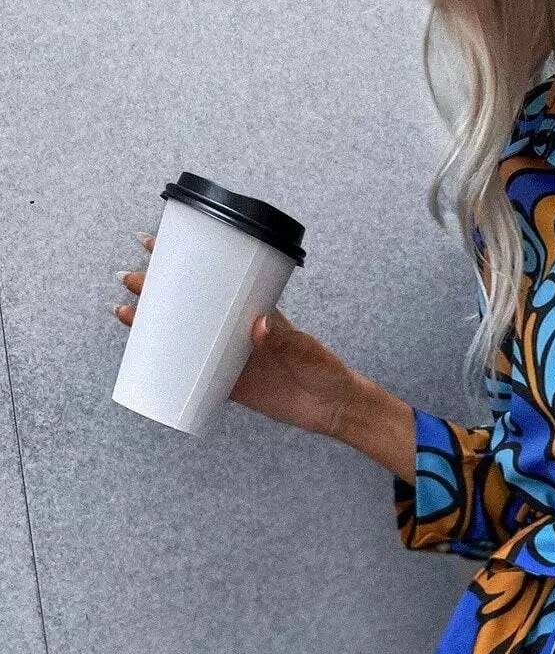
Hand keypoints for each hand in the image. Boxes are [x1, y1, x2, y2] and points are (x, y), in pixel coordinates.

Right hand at [113, 230, 357, 440]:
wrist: (332, 409)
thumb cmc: (324, 369)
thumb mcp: (306, 349)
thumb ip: (285, 337)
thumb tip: (258, 325)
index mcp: (253, 308)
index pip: (215, 277)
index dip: (184, 259)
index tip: (154, 244)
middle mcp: (236, 328)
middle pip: (189, 302)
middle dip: (156, 287)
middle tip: (129, 278)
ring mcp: (228, 356)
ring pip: (183, 334)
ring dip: (153, 323)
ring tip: (123, 312)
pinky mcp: (228, 385)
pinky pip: (190, 373)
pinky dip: (166, 365)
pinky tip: (143, 360)